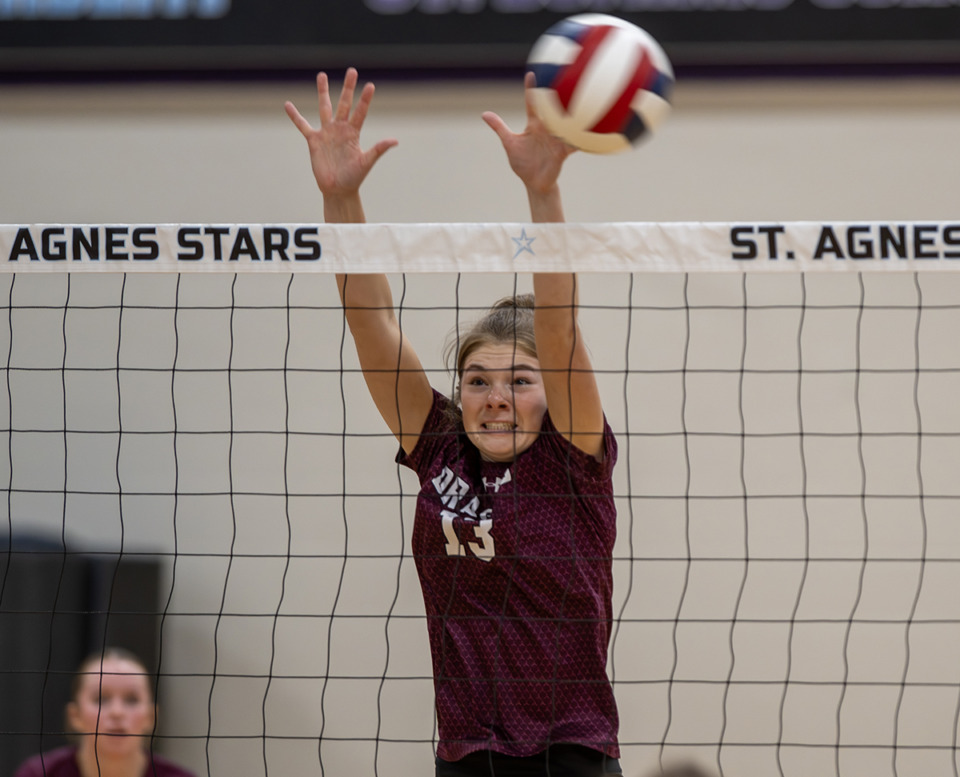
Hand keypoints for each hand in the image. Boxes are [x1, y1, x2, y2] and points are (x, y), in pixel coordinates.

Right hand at [285, 68, 397, 199]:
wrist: (338, 190)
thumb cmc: (354, 178)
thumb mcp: (366, 162)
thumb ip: (378, 149)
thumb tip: (395, 141)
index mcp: (353, 133)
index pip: (360, 112)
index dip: (365, 99)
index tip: (370, 85)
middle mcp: (340, 129)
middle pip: (344, 103)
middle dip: (348, 88)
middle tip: (352, 71)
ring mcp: (327, 133)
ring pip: (324, 108)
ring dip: (323, 92)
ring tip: (322, 75)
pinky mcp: (314, 140)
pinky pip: (302, 125)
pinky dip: (295, 116)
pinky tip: (288, 104)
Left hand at [481, 71, 575, 196]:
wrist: (534, 183)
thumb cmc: (523, 163)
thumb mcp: (510, 143)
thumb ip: (500, 128)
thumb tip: (484, 114)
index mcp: (534, 125)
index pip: (532, 104)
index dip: (531, 89)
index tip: (531, 74)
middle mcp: (547, 129)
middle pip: (552, 108)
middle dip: (556, 93)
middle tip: (561, 76)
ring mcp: (556, 139)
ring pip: (565, 122)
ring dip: (571, 112)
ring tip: (578, 98)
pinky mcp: (563, 151)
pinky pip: (574, 143)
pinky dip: (580, 137)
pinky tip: (587, 131)